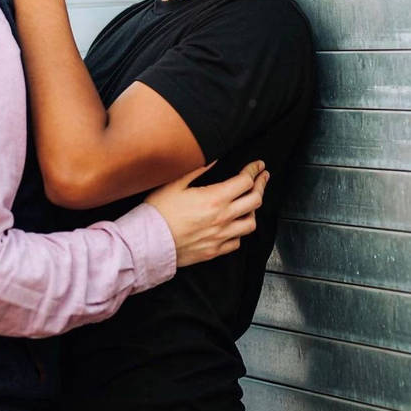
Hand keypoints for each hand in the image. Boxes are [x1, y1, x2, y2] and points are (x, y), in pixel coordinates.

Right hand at [145, 160, 267, 266]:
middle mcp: (222, 218)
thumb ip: (197, 170)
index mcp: (214, 198)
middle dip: (261, 185)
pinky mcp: (214, 250)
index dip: (254, 170)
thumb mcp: (175, 184)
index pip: (245, 181)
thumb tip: (214, 159)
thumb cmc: (158, 212)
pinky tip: (234, 225)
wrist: (148, 242)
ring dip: (253, 210)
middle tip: (262, 178)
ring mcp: (220, 236)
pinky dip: (239, 231)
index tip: (257, 165)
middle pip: (255, 200)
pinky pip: (237, 242)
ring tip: (250, 203)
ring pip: (251, 223)